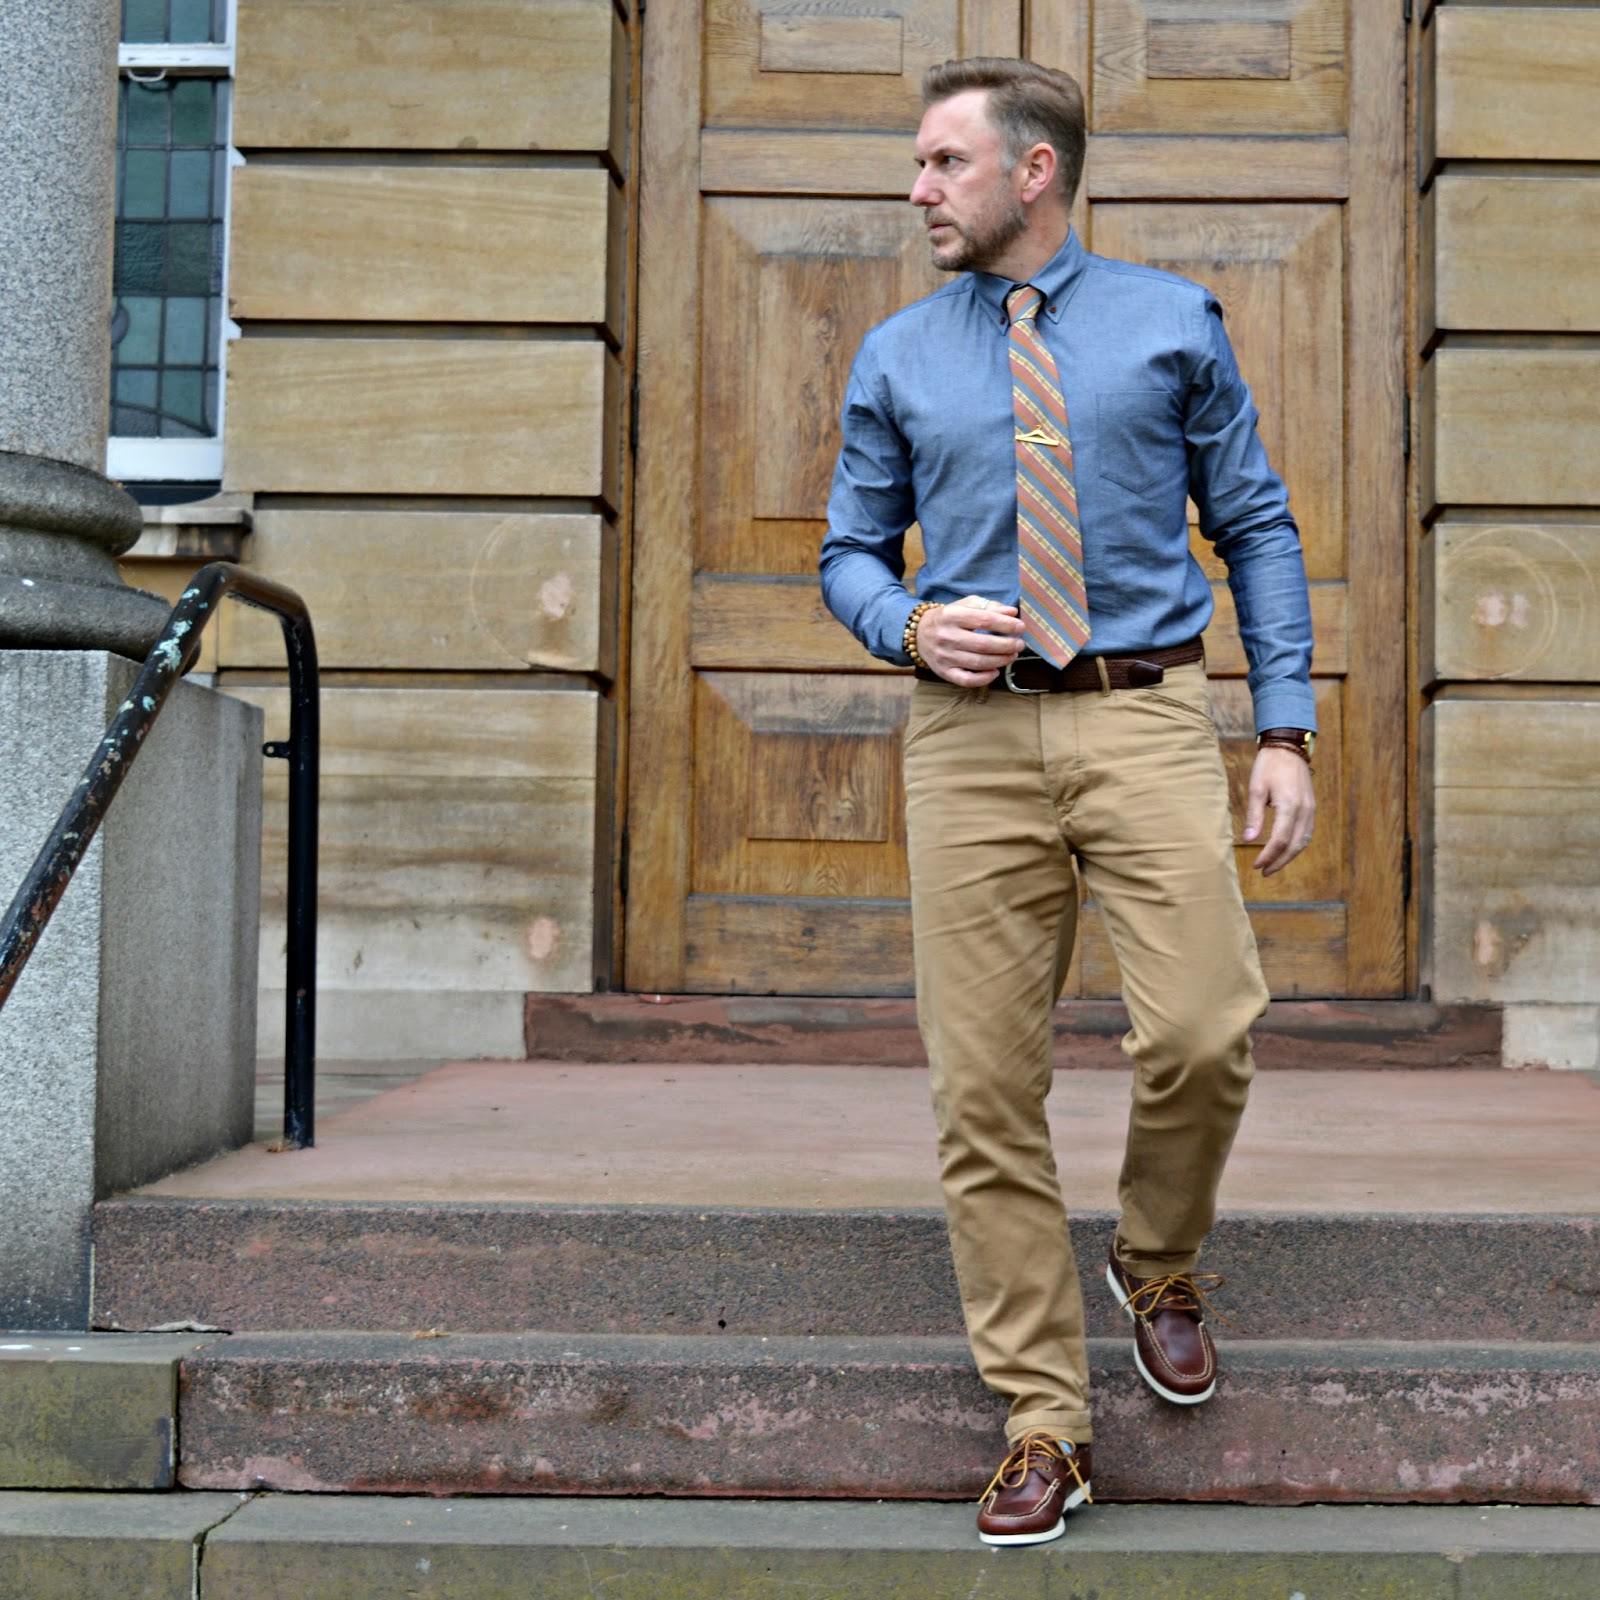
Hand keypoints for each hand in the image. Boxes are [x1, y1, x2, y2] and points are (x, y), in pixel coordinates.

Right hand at [919, 596, 1025, 685]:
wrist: (918, 634)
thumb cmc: (948, 618)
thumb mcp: (965, 605)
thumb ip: (989, 606)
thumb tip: (1012, 613)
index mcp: (952, 616)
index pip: (984, 620)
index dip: (1006, 624)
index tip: (1020, 627)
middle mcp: (946, 636)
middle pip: (983, 644)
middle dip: (1007, 645)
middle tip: (1019, 644)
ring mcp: (945, 656)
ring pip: (978, 662)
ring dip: (1001, 660)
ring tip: (1012, 655)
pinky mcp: (944, 672)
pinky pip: (966, 679)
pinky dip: (984, 679)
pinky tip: (995, 671)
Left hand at [1244, 747, 1314, 875]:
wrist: (1289, 748)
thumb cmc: (1269, 766)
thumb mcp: (1256, 789)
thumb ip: (1254, 816)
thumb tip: (1248, 839)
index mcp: (1290, 805)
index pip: (1280, 839)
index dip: (1268, 855)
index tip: (1256, 865)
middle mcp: (1305, 810)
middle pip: (1295, 845)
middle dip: (1279, 861)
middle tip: (1264, 872)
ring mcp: (1311, 809)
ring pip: (1304, 841)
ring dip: (1289, 856)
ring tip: (1273, 865)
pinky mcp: (1311, 807)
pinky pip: (1307, 832)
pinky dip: (1297, 845)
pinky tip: (1285, 850)